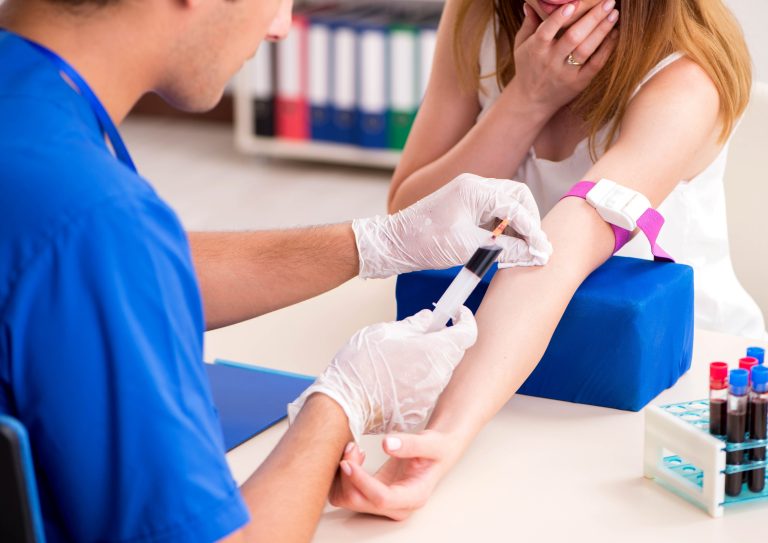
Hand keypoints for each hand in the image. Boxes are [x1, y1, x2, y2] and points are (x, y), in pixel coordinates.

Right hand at [287, 307, 476, 442]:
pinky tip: (394, 378)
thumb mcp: (383, 333)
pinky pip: (423, 391)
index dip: (463, 319)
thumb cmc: (359, 367)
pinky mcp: (418, 411)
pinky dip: (415, 382)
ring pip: (437, 372)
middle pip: (452, 352)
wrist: (342, 406)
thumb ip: (413, 324)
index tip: (457, 313)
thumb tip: (428, 319)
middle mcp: (437, 375)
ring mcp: (429, 396)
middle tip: (422, 332)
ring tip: (400, 357)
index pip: (467, 332)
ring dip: (427, 361)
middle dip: (442, 339)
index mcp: (433, 351)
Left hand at [330, 430, 456, 520]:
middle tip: (351, 446)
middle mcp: (397, 506)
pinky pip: (348, 492)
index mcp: (414, 496)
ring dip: (343, 476)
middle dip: (348, 475)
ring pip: (349, 499)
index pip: (381, 499)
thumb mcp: (431, 443)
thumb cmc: (437, 449)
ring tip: (352, 449)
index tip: (348, 461)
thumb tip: (387, 444)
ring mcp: (384, 503)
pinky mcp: (373, 495)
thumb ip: (411, 444)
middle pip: (359, 502)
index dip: (361, 482)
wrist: (437, 452)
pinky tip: (355, 457)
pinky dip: (344, 476)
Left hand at [352, 173, 550, 278]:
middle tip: (536, 247)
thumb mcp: (467, 247)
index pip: (516, 205)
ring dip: (517, 226)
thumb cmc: (424, 241)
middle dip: (529, 221)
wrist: (393, 244)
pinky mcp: (464, 209)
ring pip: (506, 206)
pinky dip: (503, 229)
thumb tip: (530, 253)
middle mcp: (475, 186)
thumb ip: (502, 248)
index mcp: (475, 188)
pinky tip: (506, 247)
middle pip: (516, 198)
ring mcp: (469, 196)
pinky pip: (493, 214)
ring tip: (523, 250)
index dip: (532, 230)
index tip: (542, 250)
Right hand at [509, 1, 618, 113]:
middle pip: (573, 38)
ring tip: (614, 14)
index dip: (559, 17)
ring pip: (586, 49)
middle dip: (592, 18)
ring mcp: (566, 73)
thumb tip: (530, 4)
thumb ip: (529, 24)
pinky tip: (614, 34)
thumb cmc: (527, 68)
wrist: (531, 101)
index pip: (546, 31)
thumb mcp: (521, 46)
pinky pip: (595, 64)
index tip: (573, 3)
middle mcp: (550, 61)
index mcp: (535, 50)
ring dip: (602, 30)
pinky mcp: (579, 83)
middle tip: (608, 1)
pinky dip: (607, 48)